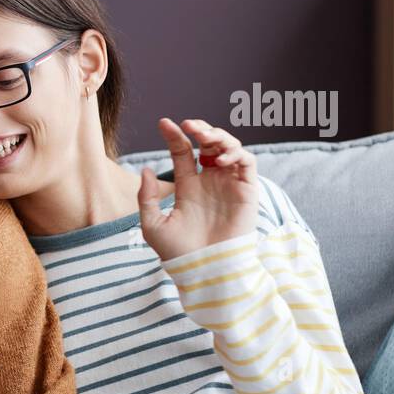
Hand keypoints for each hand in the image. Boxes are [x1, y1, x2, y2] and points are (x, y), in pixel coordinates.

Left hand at [138, 118, 258, 261]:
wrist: (204, 270)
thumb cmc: (177, 253)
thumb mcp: (152, 225)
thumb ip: (146, 198)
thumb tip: (146, 169)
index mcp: (188, 186)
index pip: (183, 152)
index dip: (175, 136)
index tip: (163, 123)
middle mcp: (210, 182)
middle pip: (209, 144)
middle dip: (201, 129)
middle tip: (189, 126)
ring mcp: (229, 184)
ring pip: (230, 147)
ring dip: (218, 136)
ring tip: (204, 138)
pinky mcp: (247, 191)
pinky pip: (247, 162)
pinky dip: (236, 153)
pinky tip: (219, 159)